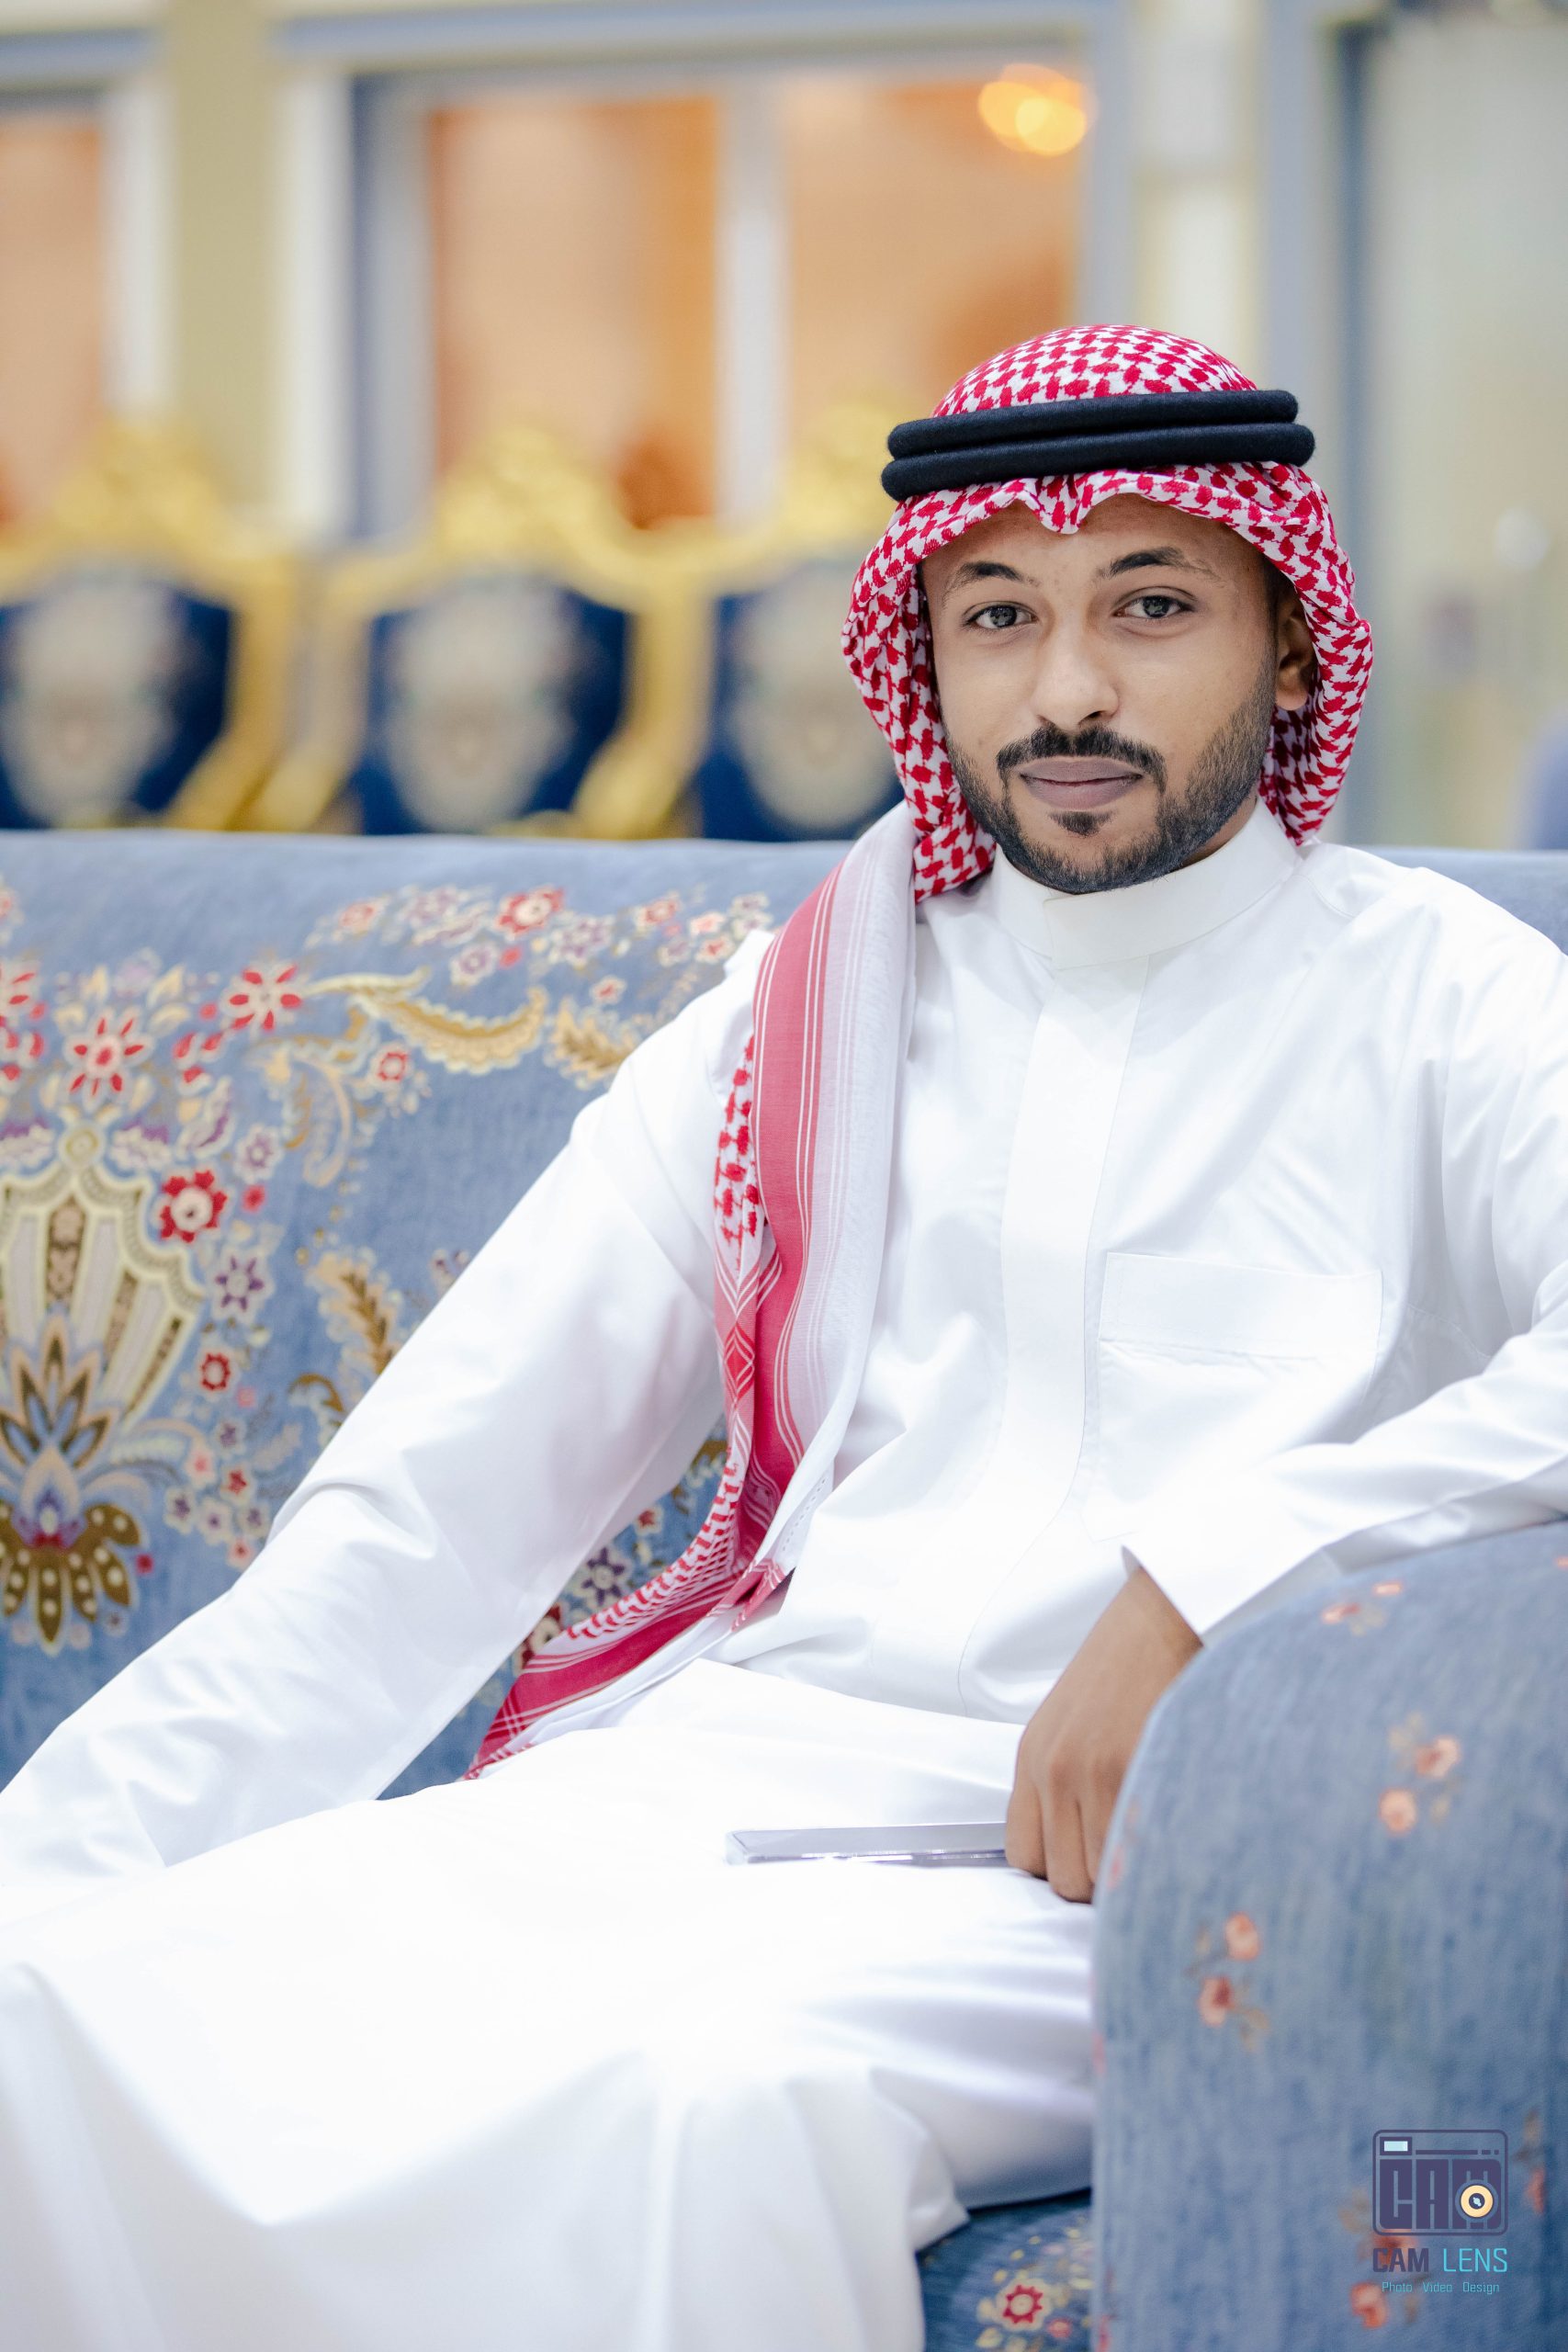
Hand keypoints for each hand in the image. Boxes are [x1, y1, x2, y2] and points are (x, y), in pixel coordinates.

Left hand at [1004, 1561, 1201, 1899]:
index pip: (1024, 1857)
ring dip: (1130, 1873)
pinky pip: (1137, 1848)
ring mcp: (1091, 1771)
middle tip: (1131, 1854)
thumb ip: (1063, 1783)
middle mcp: (1052, 1770)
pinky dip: (1156, 1854)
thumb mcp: (1069, 1723)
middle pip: (1063, 1877)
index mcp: (1032, 1758)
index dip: (1061, 1867)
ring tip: (1155, 1841)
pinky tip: (1172, 1830)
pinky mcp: (1133, 1766)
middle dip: (1099, 1880)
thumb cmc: (1124, 1669)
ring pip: (1102, 1875)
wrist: (1161, 1618)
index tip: (1092, 1857)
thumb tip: (1081, 1851)